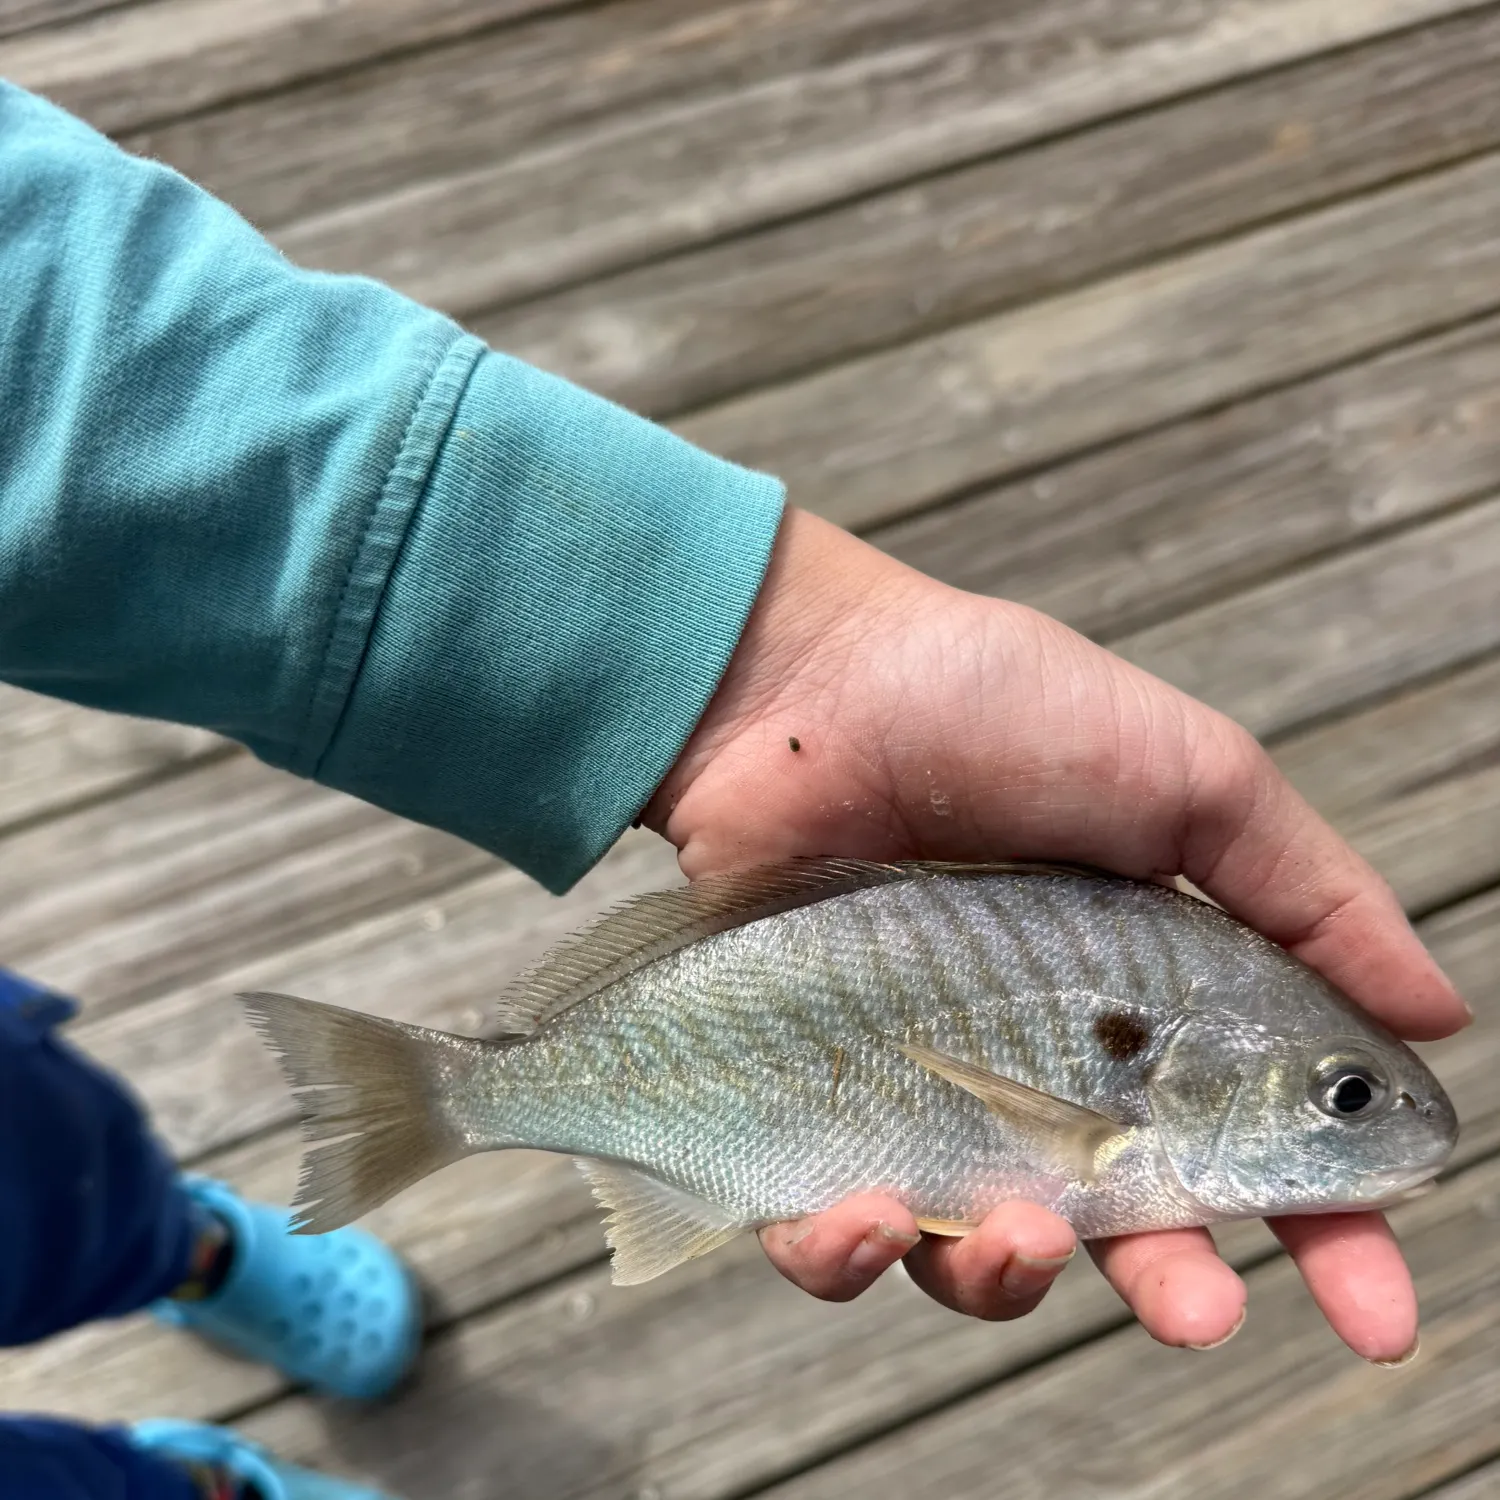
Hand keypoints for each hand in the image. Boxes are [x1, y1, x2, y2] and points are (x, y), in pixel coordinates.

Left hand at [644, 508, 1468, 1359]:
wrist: (807, 682)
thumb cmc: (996, 711)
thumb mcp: (1191, 778)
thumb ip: (1311, 896)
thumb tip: (1441, 1012)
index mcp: (1139, 1005)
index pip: (1245, 1142)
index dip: (1322, 1229)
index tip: (1376, 1311)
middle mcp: (1035, 1063)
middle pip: (1118, 1224)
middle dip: (1171, 1288)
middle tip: (1199, 1313)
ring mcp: (918, 1084)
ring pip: (972, 1249)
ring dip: (1005, 1279)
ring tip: (1019, 1239)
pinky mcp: (805, 1095)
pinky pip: (820, 1225)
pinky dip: (841, 1254)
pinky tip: (858, 1217)